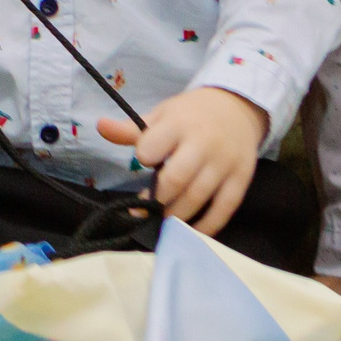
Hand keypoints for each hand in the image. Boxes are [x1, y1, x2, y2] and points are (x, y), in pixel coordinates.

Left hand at [96, 86, 268, 236]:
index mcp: (179, 124)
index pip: (154, 145)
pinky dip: (207, 225)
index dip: (145, 156)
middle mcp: (203, 144)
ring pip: (198, 196)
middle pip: (177, 178)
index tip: (142, 162)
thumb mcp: (162, 114)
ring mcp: (224, 163)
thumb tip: (100, 126)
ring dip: (177, 215)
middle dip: (158, 198)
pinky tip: (190, 232)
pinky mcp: (241, 179)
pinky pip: (224, 209)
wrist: (238, 108)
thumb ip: (132, 129)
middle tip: (147, 208)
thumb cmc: (191, 115)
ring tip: (163, 220)